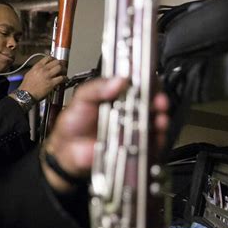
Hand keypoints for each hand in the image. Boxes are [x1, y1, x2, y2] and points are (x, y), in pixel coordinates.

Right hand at [17, 56, 65, 100]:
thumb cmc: (26, 86)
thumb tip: (41, 68)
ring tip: (64, 72)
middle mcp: (43, 69)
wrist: (26, 94)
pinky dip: (65, 78)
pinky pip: (61, 78)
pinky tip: (65, 79)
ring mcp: (48, 76)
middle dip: (60, 63)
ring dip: (63, 70)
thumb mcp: (29, 73)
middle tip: (62, 66)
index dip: (54, 59)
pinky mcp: (51, 83)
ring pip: (60, 68)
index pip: (48, 58)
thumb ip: (36, 69)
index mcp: (37, 66)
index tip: (55, 61)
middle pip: (56, 62)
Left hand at [41, 77, 168, 191]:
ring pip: (154, 121)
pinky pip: (150, 143)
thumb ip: (97, 88)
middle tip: (157, 98)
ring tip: (157, 115)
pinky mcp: (133, 145)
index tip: (149, 77)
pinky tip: (153, 133)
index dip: (146, 80)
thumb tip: (119, 79)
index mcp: (116, 95)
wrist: (67, 150)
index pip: (136, 83)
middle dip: (157, 99)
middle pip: (150, 102)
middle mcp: (127, 110)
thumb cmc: (74, 123)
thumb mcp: (82, 98)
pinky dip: (155, 138)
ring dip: (159, 117)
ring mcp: (131, 128)